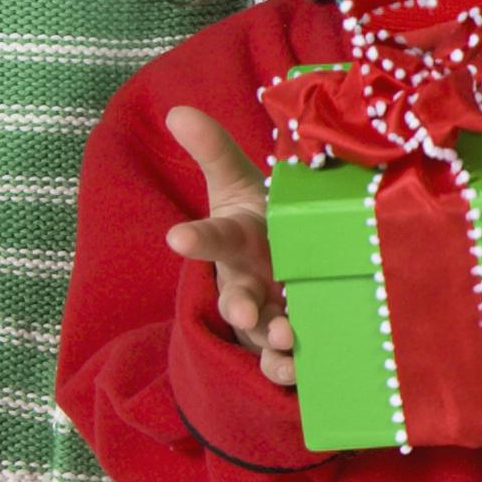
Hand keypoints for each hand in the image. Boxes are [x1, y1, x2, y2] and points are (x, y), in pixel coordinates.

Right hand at [160, 105, 297, 386]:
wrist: (284, 265)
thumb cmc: (261, 224)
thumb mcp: (240, 185)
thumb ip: (214, 151)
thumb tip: (177, 110)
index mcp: (236, 242)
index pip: (211, 238)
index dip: (195, 239)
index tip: (177, 236)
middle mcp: (247, 282)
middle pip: (236, 295)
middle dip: (237, 302)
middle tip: (243, 308)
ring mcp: (266, 316)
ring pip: (262, 332)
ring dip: (273, 337)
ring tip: (287, 334)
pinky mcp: (285, 344)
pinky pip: (283, 363)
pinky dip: (290, 371)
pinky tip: (303, 371)